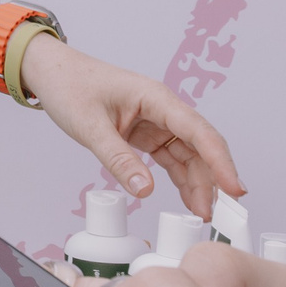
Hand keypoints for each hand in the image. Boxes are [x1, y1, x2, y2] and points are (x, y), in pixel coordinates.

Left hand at [23, 39, 242, 216]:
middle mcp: (162, 109)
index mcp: (155, 98)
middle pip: (200, 147)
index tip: (235, 189)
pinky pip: (171, 158)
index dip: (221, 162)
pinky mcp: (145, 133)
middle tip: (220, 214)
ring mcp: (156, 122)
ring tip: (203, 214)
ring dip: (199, 183)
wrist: (49, 72)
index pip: (199, 131)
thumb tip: (145, 190)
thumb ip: (118, 159)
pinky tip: (189, 199)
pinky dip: (181, 179)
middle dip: (213, 179)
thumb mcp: (90, 126)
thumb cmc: (68, 85)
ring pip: (189, 155)